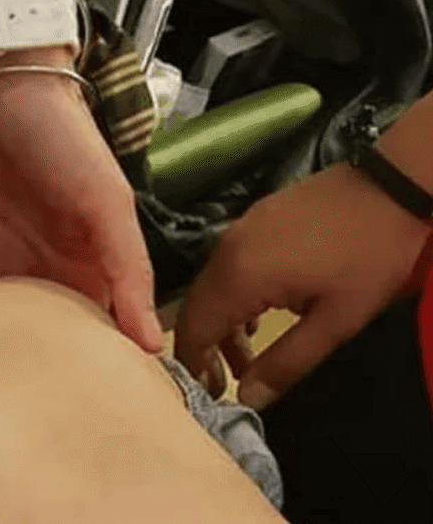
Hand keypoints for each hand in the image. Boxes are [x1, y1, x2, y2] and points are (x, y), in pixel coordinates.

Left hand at [0, 48, 162, 353]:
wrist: (3, 83)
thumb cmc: (67, 141)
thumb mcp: (108, 201)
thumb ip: (127, 266)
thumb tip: (150, 344)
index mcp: (74, 265)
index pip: (81, 328)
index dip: (73, 369)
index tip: (61, 412)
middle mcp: (28, 265)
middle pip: (18, 328)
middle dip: (3, 366)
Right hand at [175, 162, 432, 409]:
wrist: (390, 186)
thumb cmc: (368, 257)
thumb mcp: (335, 322)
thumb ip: (286, 363)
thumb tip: (248, 398)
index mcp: (238, 276)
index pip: (192, 329)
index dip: (193, 366)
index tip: (209, 395)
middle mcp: (226, 251)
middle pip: (196, 308)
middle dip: (204, 348)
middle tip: (224, 384)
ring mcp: (238, 232)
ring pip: (211, 287)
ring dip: (221, 324)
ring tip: (246, 358)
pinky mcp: (252, 222)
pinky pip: (227, 267)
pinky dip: (233, 298)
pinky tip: (259, 316)